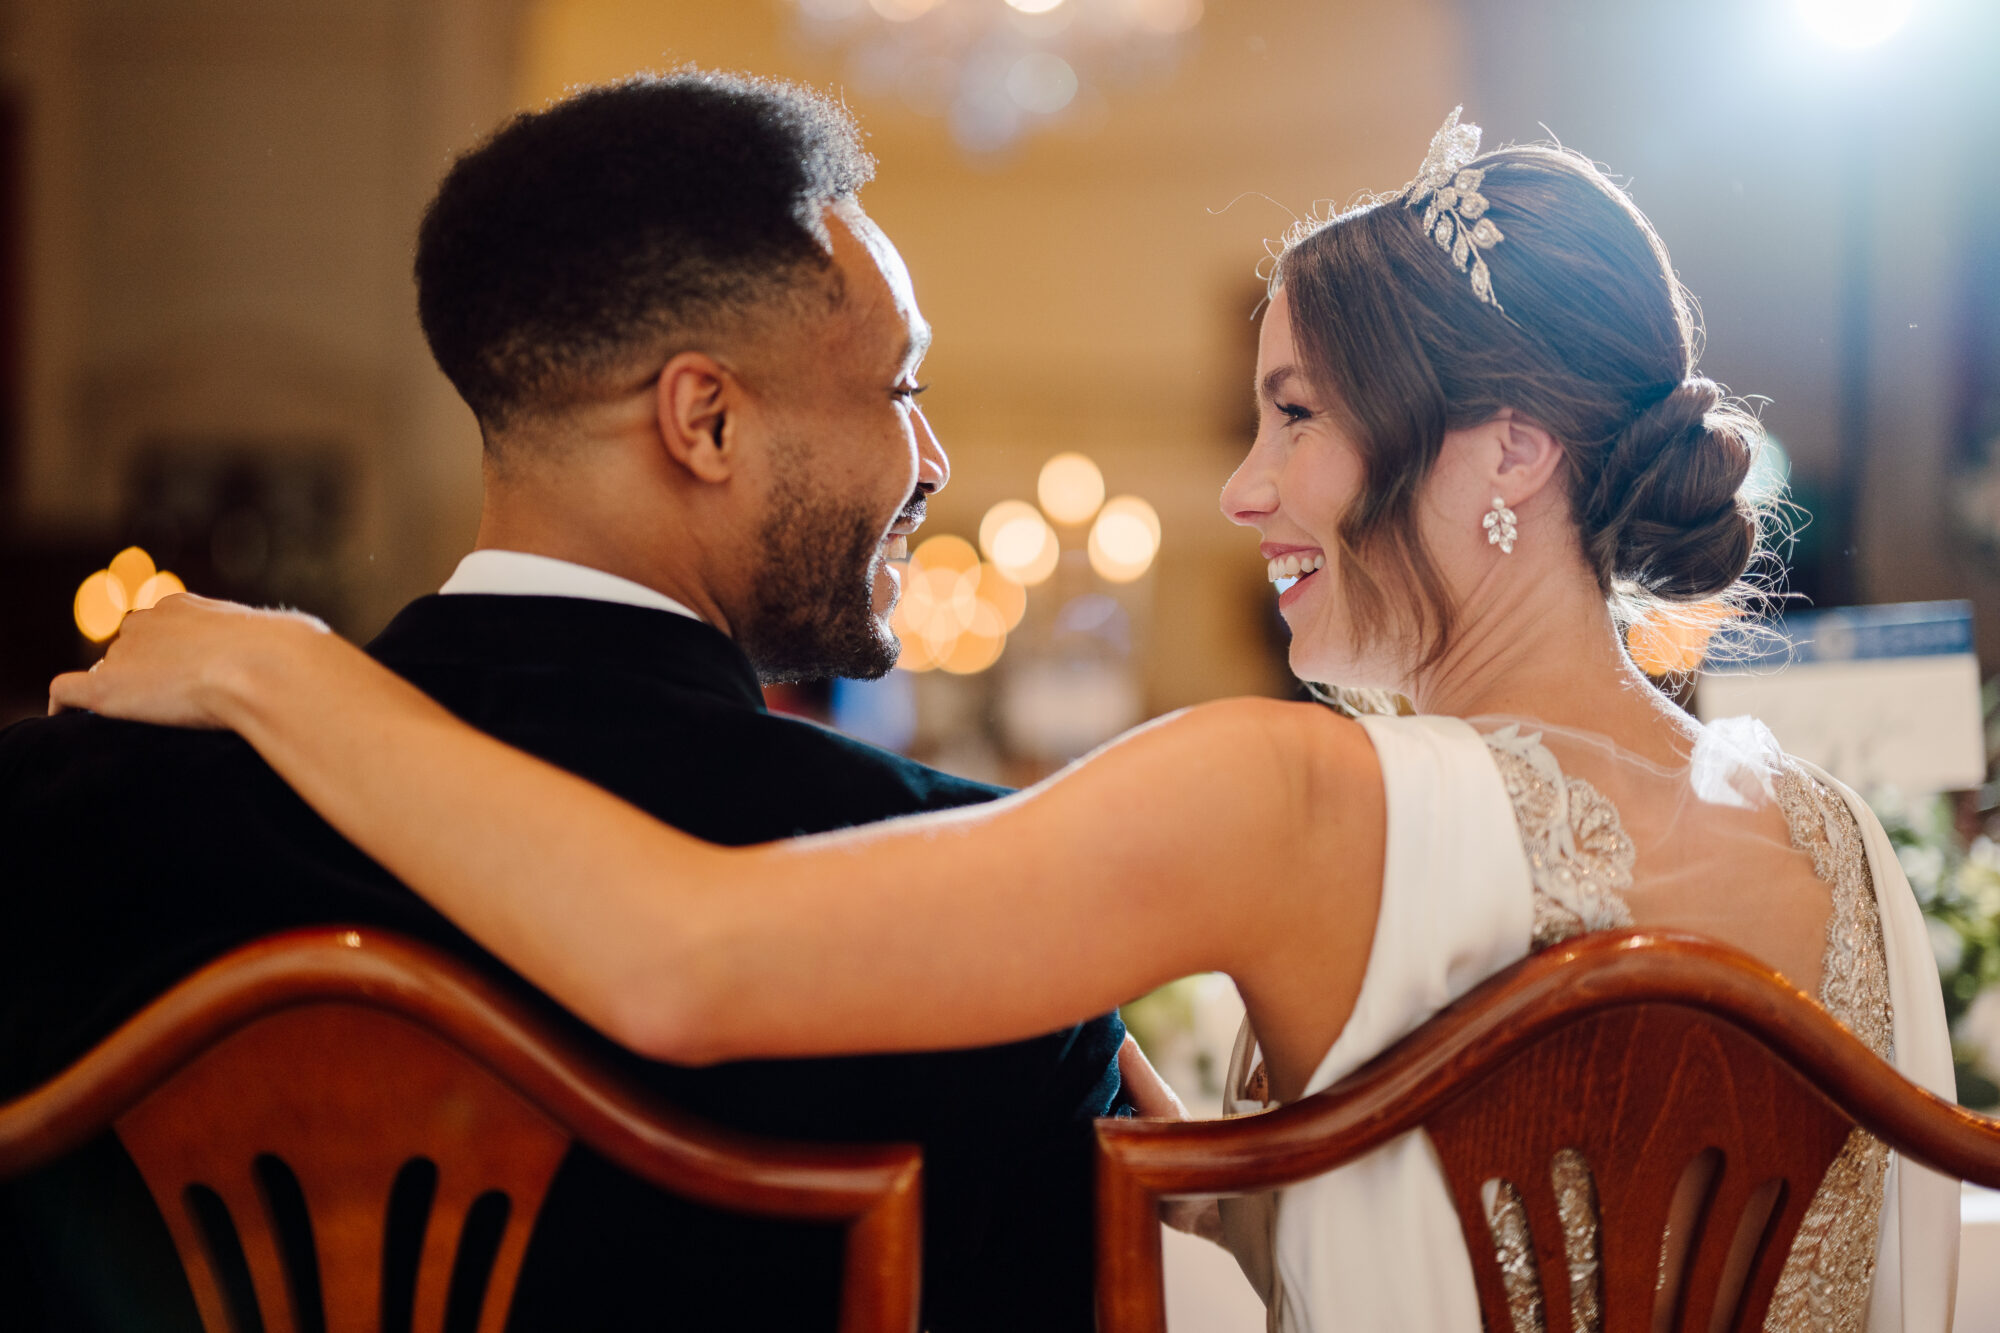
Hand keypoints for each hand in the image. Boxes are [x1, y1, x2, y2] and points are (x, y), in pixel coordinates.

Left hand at [48, 593, 330, 727]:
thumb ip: (279, 643)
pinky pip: (65, 692)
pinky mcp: (106, 687)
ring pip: (107, 672)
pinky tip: (70, 723)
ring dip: (120, 695)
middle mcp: (146, 621)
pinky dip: (63, 707)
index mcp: (183, 607)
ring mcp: (123, 652)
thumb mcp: (290, 636)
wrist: (268, 670)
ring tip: (148, 724)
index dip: (172, 659)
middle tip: (176, 711)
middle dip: (144, 676)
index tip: (191, 684)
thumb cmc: (290, 656)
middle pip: (128, 650)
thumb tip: (314, 657)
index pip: (159, 630)